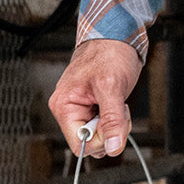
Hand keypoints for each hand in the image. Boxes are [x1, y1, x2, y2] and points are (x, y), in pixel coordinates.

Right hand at [47, 39, 143, 158]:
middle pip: (90, 141)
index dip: (101, 140)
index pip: (79, 144)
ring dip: (115, 122)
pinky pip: (105, 123)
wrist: (117, 35)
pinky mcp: (93, 106)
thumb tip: (113, 148)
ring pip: (100, 134)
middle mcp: (69, 110)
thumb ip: (112, 120)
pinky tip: (117, 101)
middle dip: (110, 129)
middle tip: (119, 107)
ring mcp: (81, 109)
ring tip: (118, 100)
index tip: (115, 124)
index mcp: (64, 106)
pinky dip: (116, 117)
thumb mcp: (112, 87)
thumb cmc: (110, 53)